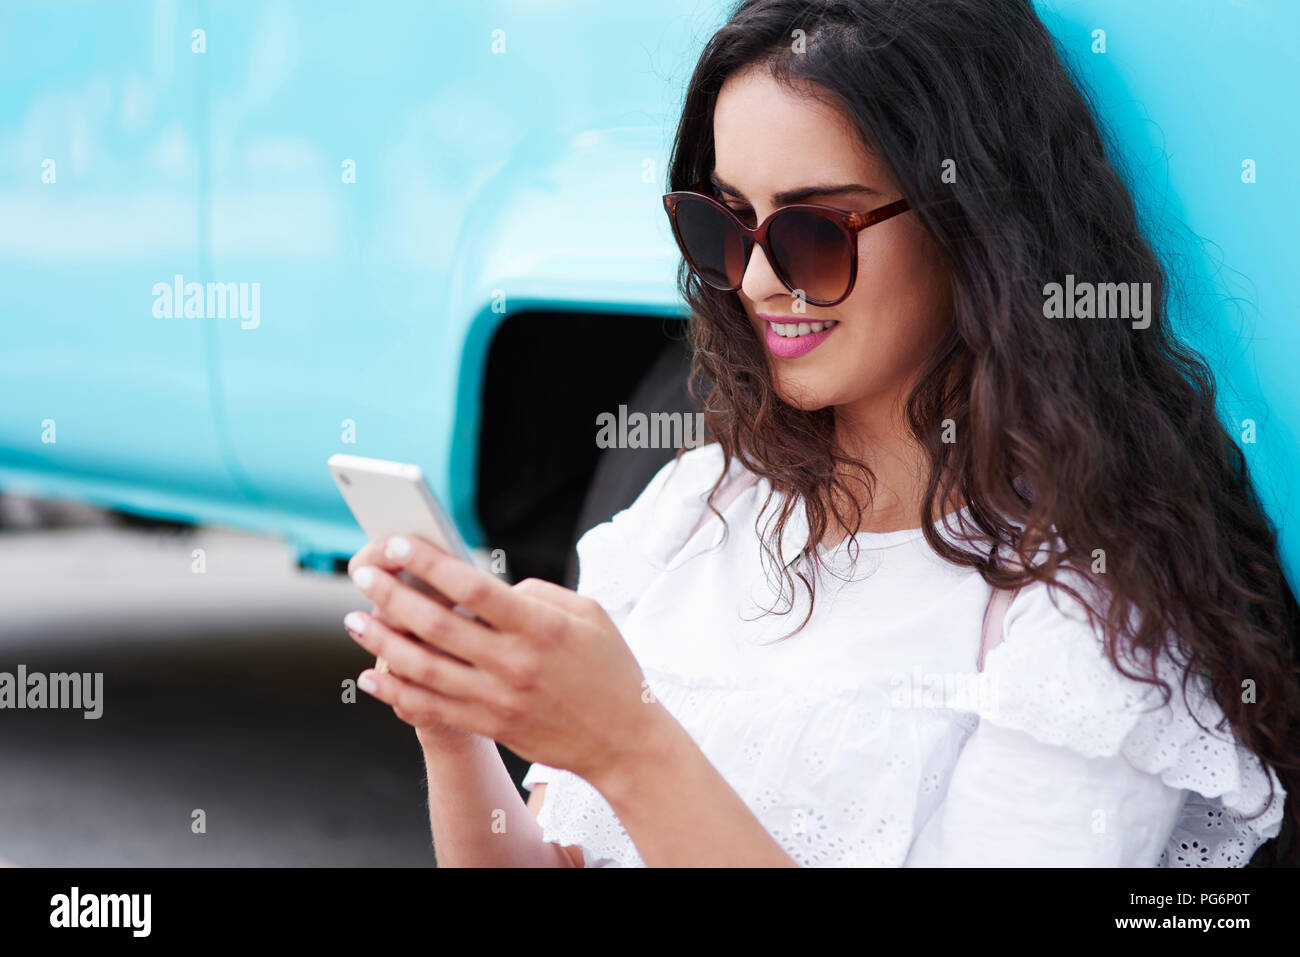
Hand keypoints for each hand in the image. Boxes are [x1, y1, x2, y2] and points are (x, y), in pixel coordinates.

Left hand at [342, 535, 657, 780]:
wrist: (623, 741)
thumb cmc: (610, 670)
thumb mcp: (592, 614)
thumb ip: (539, 593)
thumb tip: (493, 587)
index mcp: (540, 626)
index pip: (474, 587)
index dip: (431, 564)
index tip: (399, 545)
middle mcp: (514, 662)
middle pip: (438, 625)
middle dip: (391, 596)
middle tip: (363, 576)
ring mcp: (498, 698)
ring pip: (424, 668)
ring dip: (382, 642)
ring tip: (354, 620)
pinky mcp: (490, 724)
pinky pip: (431, 707)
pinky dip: (395, 690)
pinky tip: (370, 675)